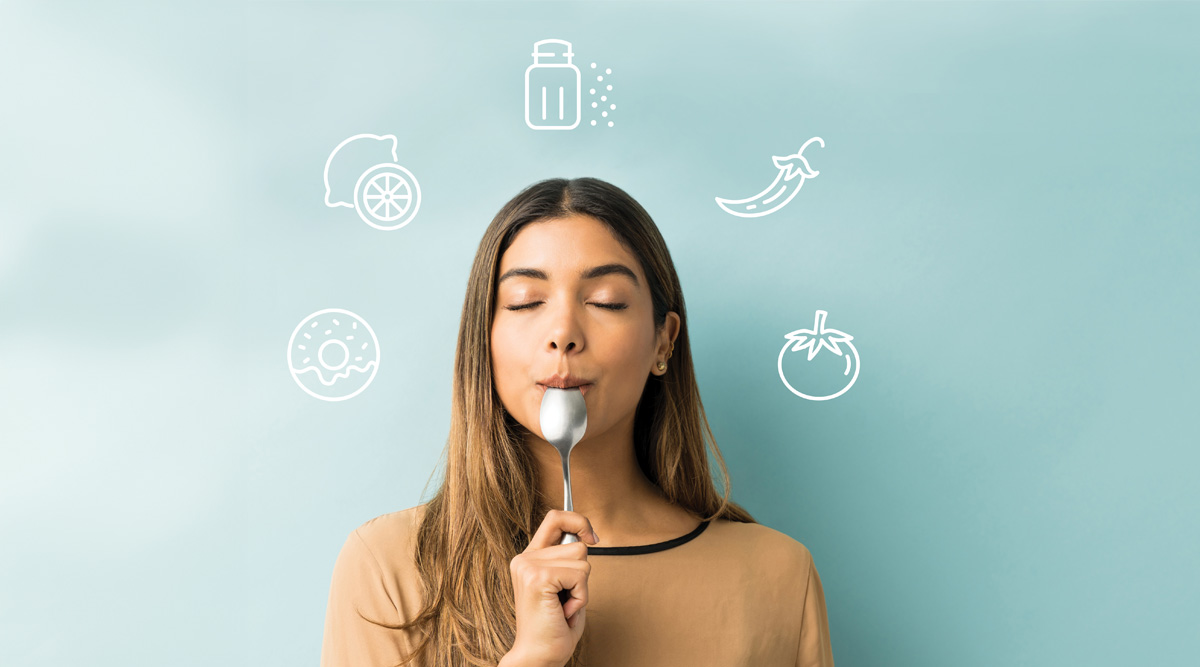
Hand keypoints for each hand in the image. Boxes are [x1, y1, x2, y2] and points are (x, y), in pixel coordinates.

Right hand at [506, 510, 600, 666]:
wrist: (538, 656)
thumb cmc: (556, 627)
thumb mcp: (565, 585)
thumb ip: (570, 560)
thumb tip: (587, 537)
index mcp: (529, 558)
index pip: (555, 517)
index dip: (578, 520)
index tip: (593, 537)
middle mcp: (525, 558)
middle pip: (577, 543)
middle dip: (582, 574)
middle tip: (566, 598)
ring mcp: (529, 566)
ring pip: (582, 560)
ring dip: (582, 588)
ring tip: (564, 605)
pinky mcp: (538, 578)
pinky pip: (580, 575)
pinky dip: (580, 596)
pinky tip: (563, 610)